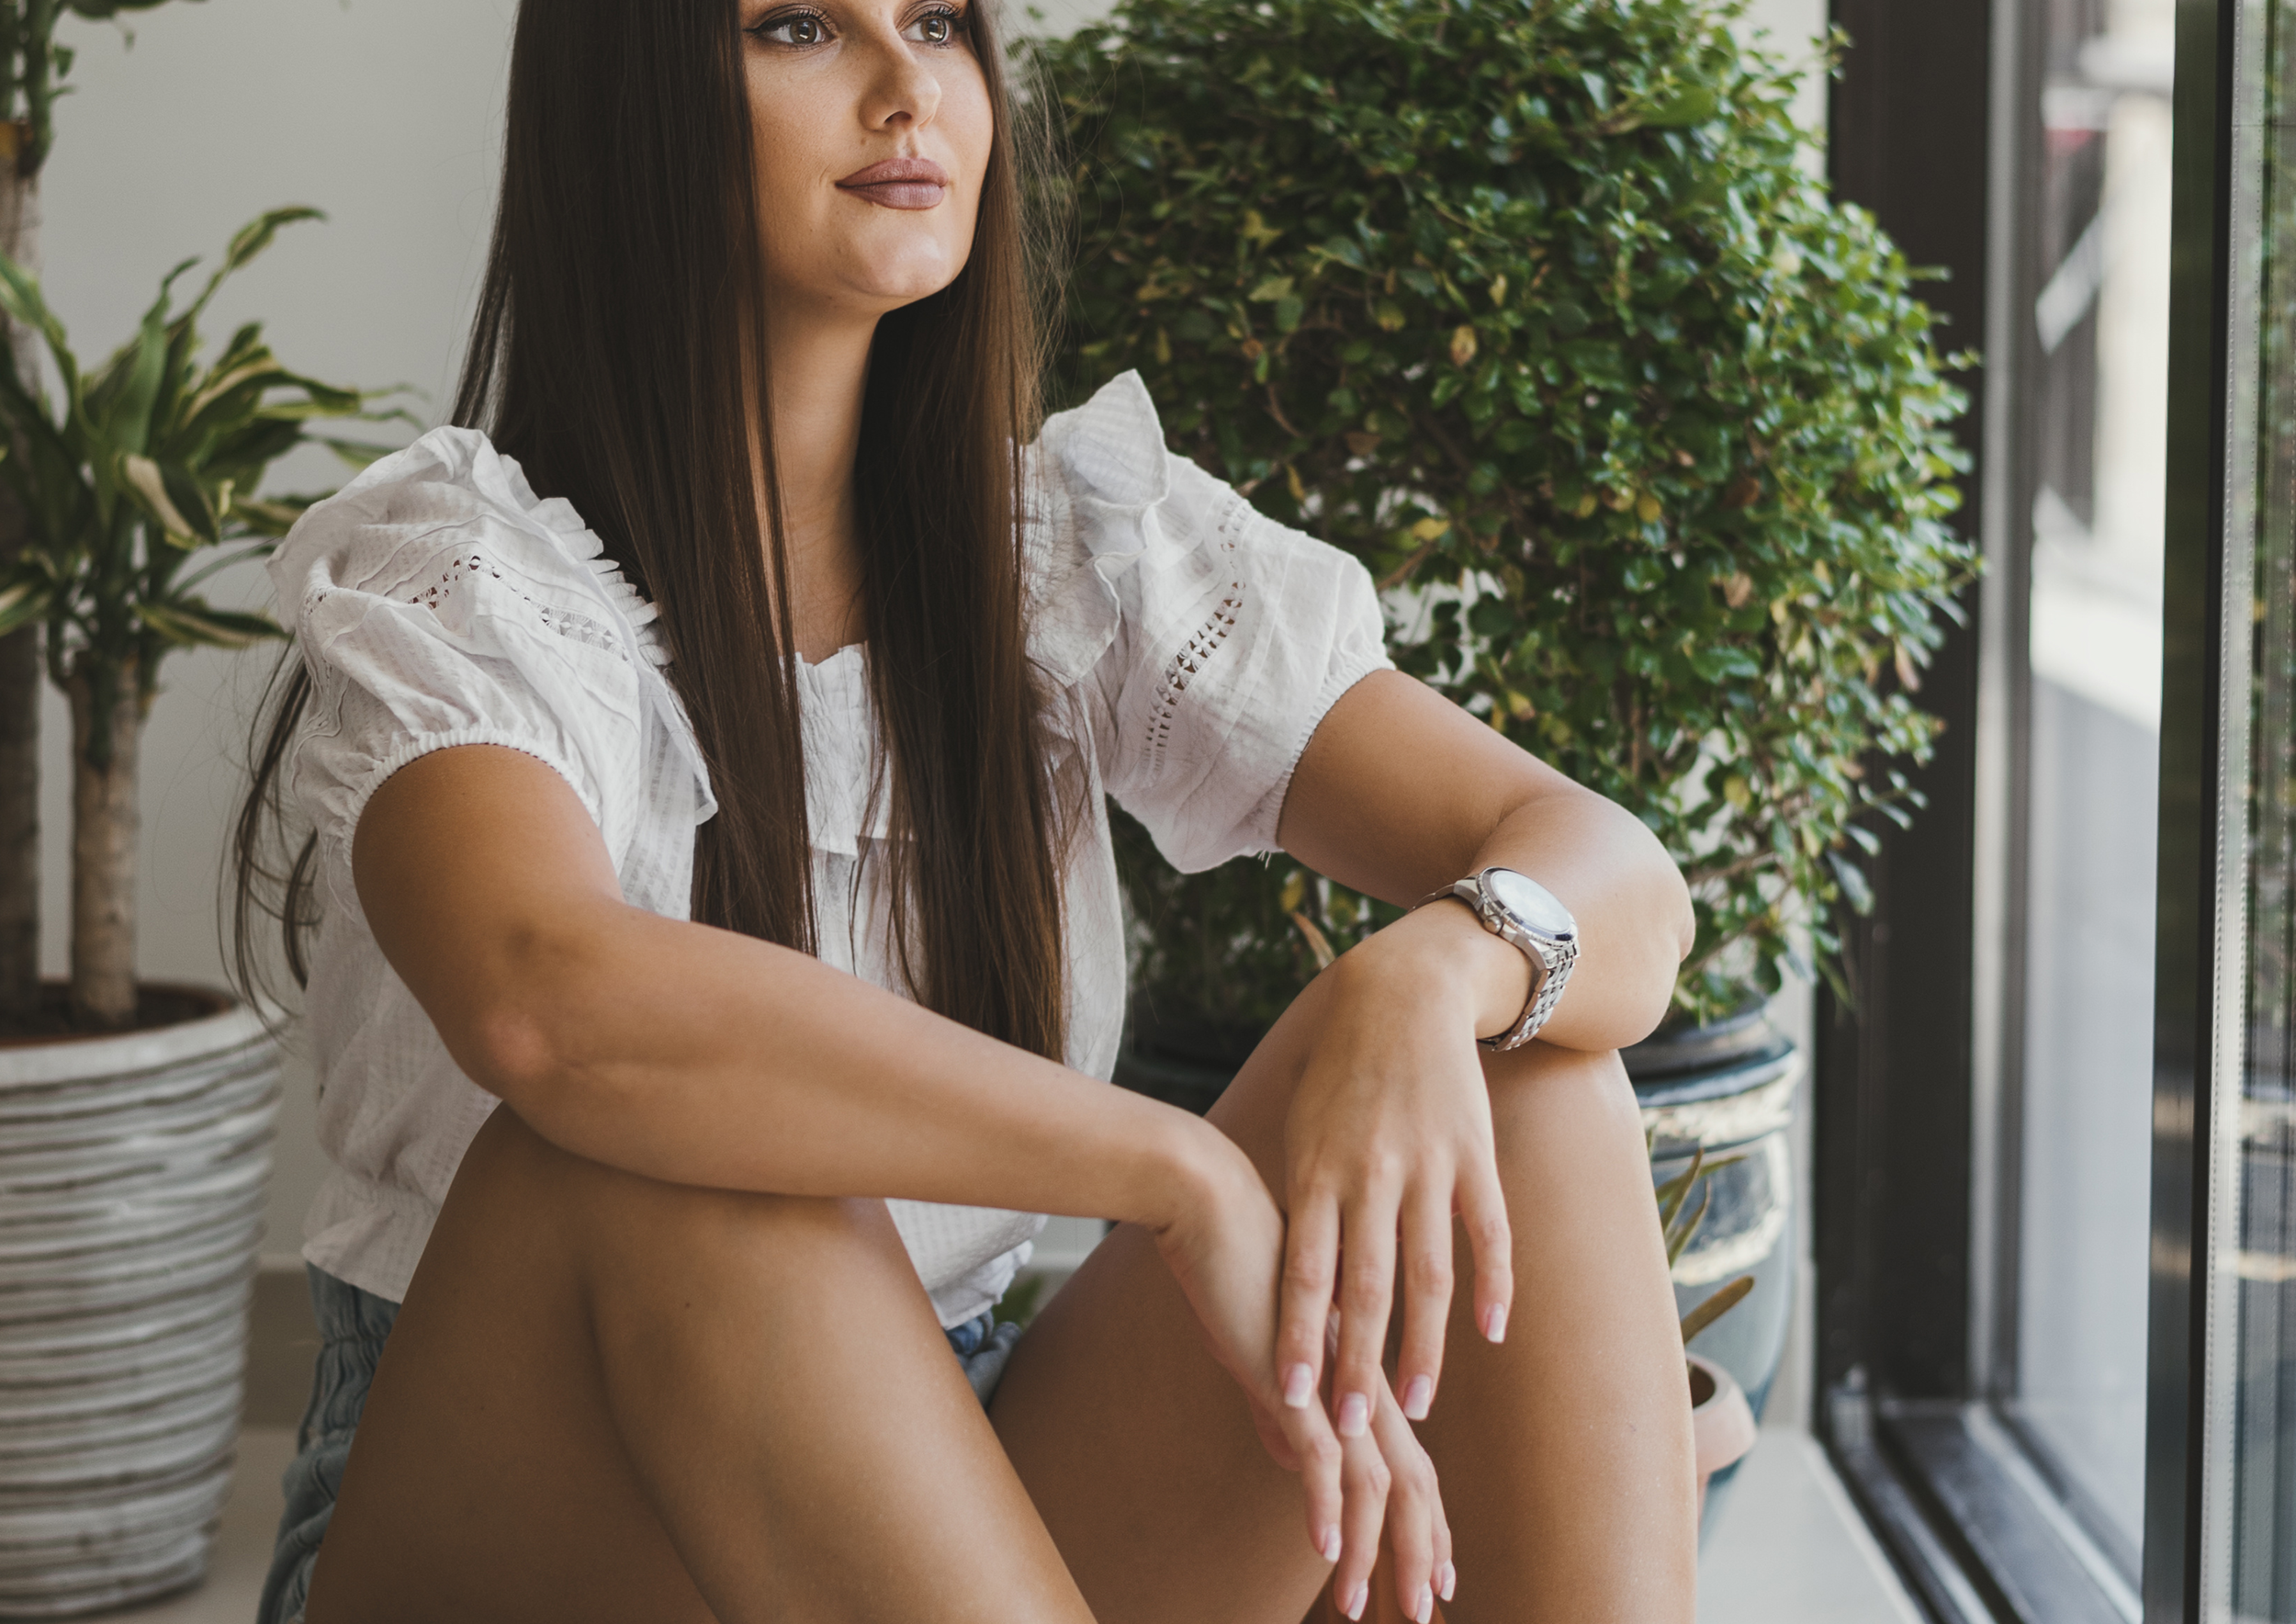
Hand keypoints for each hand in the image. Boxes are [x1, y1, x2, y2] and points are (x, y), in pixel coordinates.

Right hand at [1151, 1128, 1453, 1614]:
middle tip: (1425, 1612)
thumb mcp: (1273, 1344)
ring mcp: (1332, 1379)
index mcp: (1363, 1374)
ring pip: (1376, 1482)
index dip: (1428, 1522)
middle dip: (1421, 1554)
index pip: (1410, 1461)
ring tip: (1369, 1607)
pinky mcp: (1293, 1374)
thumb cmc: (1240, 1260)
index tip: (1439, 1573)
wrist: (1213, 1200)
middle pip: (1413, 1482)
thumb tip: (1289, 1450)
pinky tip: (1326, 1549)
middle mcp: (1360, 1381)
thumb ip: (1287, 1401)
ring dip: (1378, 1552)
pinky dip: (1325, 1508)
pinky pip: (1320, 1456)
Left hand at [1274, 908, 1516, 1453]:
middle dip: (1358, 1364)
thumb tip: (1294, 1288)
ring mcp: (1427, 1166)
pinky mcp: (1474, 1155)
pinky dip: (1494, 1285)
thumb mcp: (1301, 1132)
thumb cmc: (1337, 1073)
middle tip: (1354, 1428)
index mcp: (1316, 1171)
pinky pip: (1488, 1232)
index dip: (1299, 1338)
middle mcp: (1370, 1174)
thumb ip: (1301, 1206)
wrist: (1401, 994)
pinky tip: (1491, 1334)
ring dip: (1423, 1345)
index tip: (1293, 1401)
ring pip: (1427, 1274)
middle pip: (1365, 1288)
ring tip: (1418, 1404)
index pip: (1304, 1273)